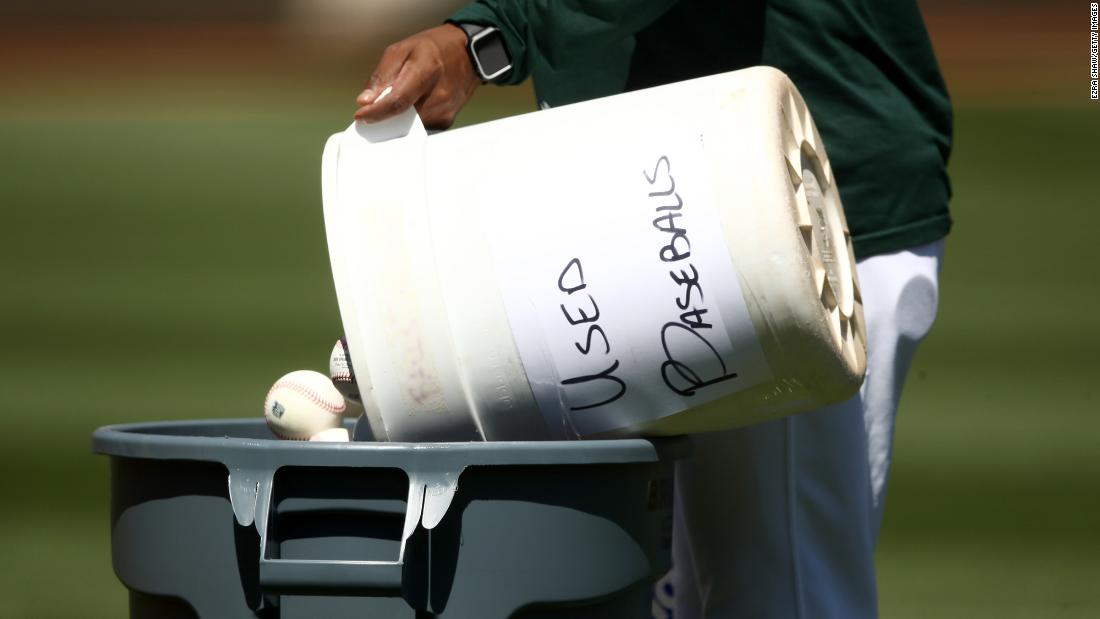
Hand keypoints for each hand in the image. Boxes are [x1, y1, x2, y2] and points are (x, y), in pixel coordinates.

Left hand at [354, 24, 480, 130]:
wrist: (467, 56)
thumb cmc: (433, 49)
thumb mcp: (402, 50)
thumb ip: (382, 75)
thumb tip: (366, 100)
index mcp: (426, 71)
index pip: (398, 101)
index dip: (376, 112)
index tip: (360, 116)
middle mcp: (439, 96)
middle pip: (402, 118)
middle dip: (385, 115)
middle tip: (377, 105)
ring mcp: (445, 112)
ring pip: (409, 127)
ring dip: (398, 118)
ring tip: (401, 98)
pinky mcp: (446, 122)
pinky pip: (419, 127)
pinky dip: (410, 119)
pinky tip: (414, 103)